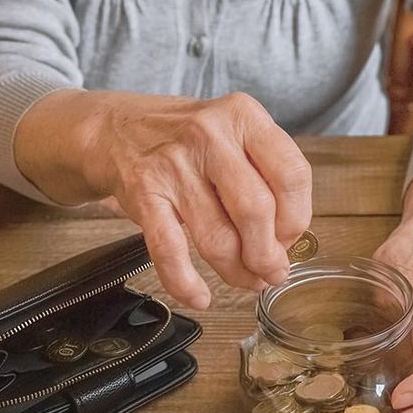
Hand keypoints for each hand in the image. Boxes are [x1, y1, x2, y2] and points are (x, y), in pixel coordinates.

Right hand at [15, 90, 312, 309]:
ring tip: (244, 280)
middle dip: (267, 255)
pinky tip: (198, 296)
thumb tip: (286, 245)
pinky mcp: (143, 193)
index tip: (289, 239)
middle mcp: (210, 134)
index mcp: (243, 116)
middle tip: (270, 271)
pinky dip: (185, 282)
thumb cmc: (188, 142)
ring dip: (235, 272)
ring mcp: (173, 164)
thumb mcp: (234, 136)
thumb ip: (265, 178)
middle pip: (256, 211)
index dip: (297, 219)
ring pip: (217, 237)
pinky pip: (170, 250)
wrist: (116, 130)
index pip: (291, 175)